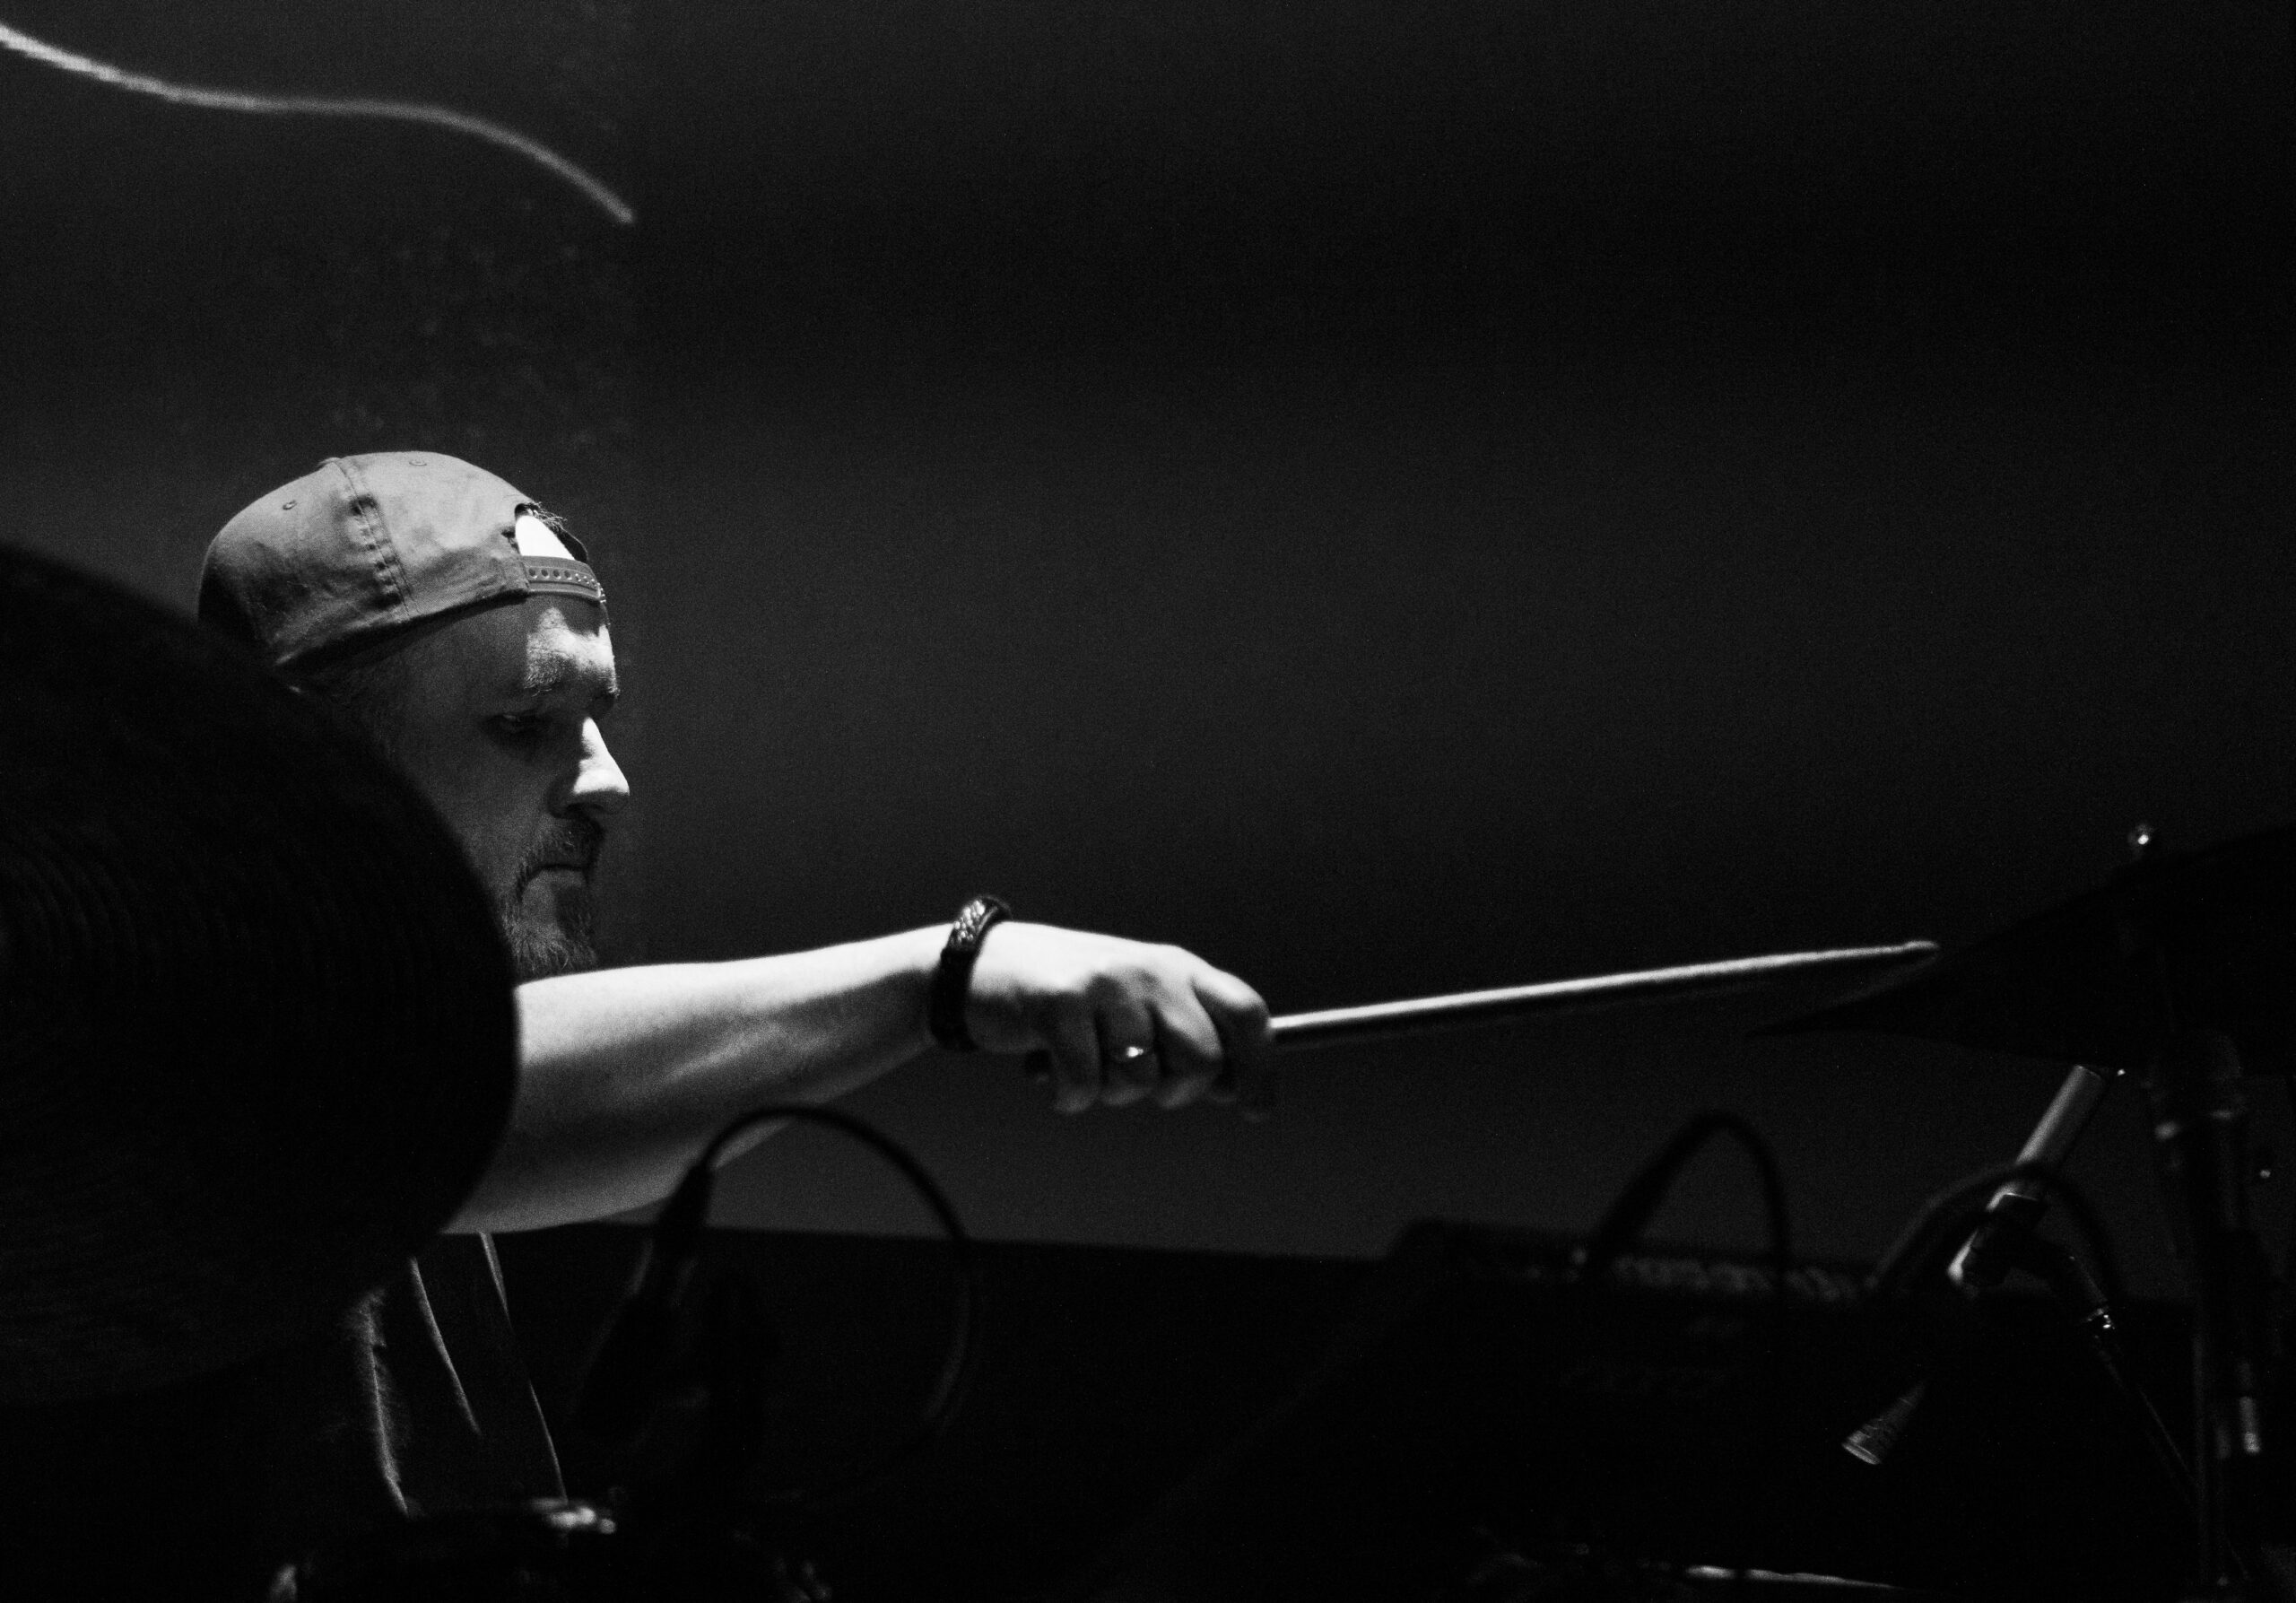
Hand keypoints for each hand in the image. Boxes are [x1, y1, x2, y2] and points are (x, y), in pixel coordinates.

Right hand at [960, 922, 1273, 1116]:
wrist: (979, 969)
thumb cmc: (1068, 1000)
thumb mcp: (1134, 1004)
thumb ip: (1182, 1035)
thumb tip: (1235, 1086)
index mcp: (1177, 967)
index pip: (1245, 1013)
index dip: (1260, 1066)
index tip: (1257, 1110)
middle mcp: (1150, 969)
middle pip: (1202, 1059)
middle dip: (1175, 1092)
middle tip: (1135, 1084)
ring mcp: (1106, 983)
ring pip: (1140, 1081)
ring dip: (1108, 1093)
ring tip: (1081, 1063)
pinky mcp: (1060, 1002)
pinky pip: (1086, 1086)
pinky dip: (1068, 1096)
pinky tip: (1048, 1073)